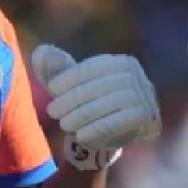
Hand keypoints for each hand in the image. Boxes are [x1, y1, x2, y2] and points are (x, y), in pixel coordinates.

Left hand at [31, 45, 160, 169]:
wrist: (113, 135)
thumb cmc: (88, 102)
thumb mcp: (71, 83)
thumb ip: (55, 67)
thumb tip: (41, 52)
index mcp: (122, 62)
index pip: (93, 68)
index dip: (70, 77)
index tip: (52, 89)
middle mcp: (137, 76)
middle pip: (100, 86)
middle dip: (72, 99)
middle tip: (52, 111)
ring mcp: (145, 96)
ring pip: (108, 104)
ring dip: (82, 115)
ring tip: (63, 124)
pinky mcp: (147, 117)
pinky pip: (118, 122)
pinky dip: (97, 128)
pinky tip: (80, 136)